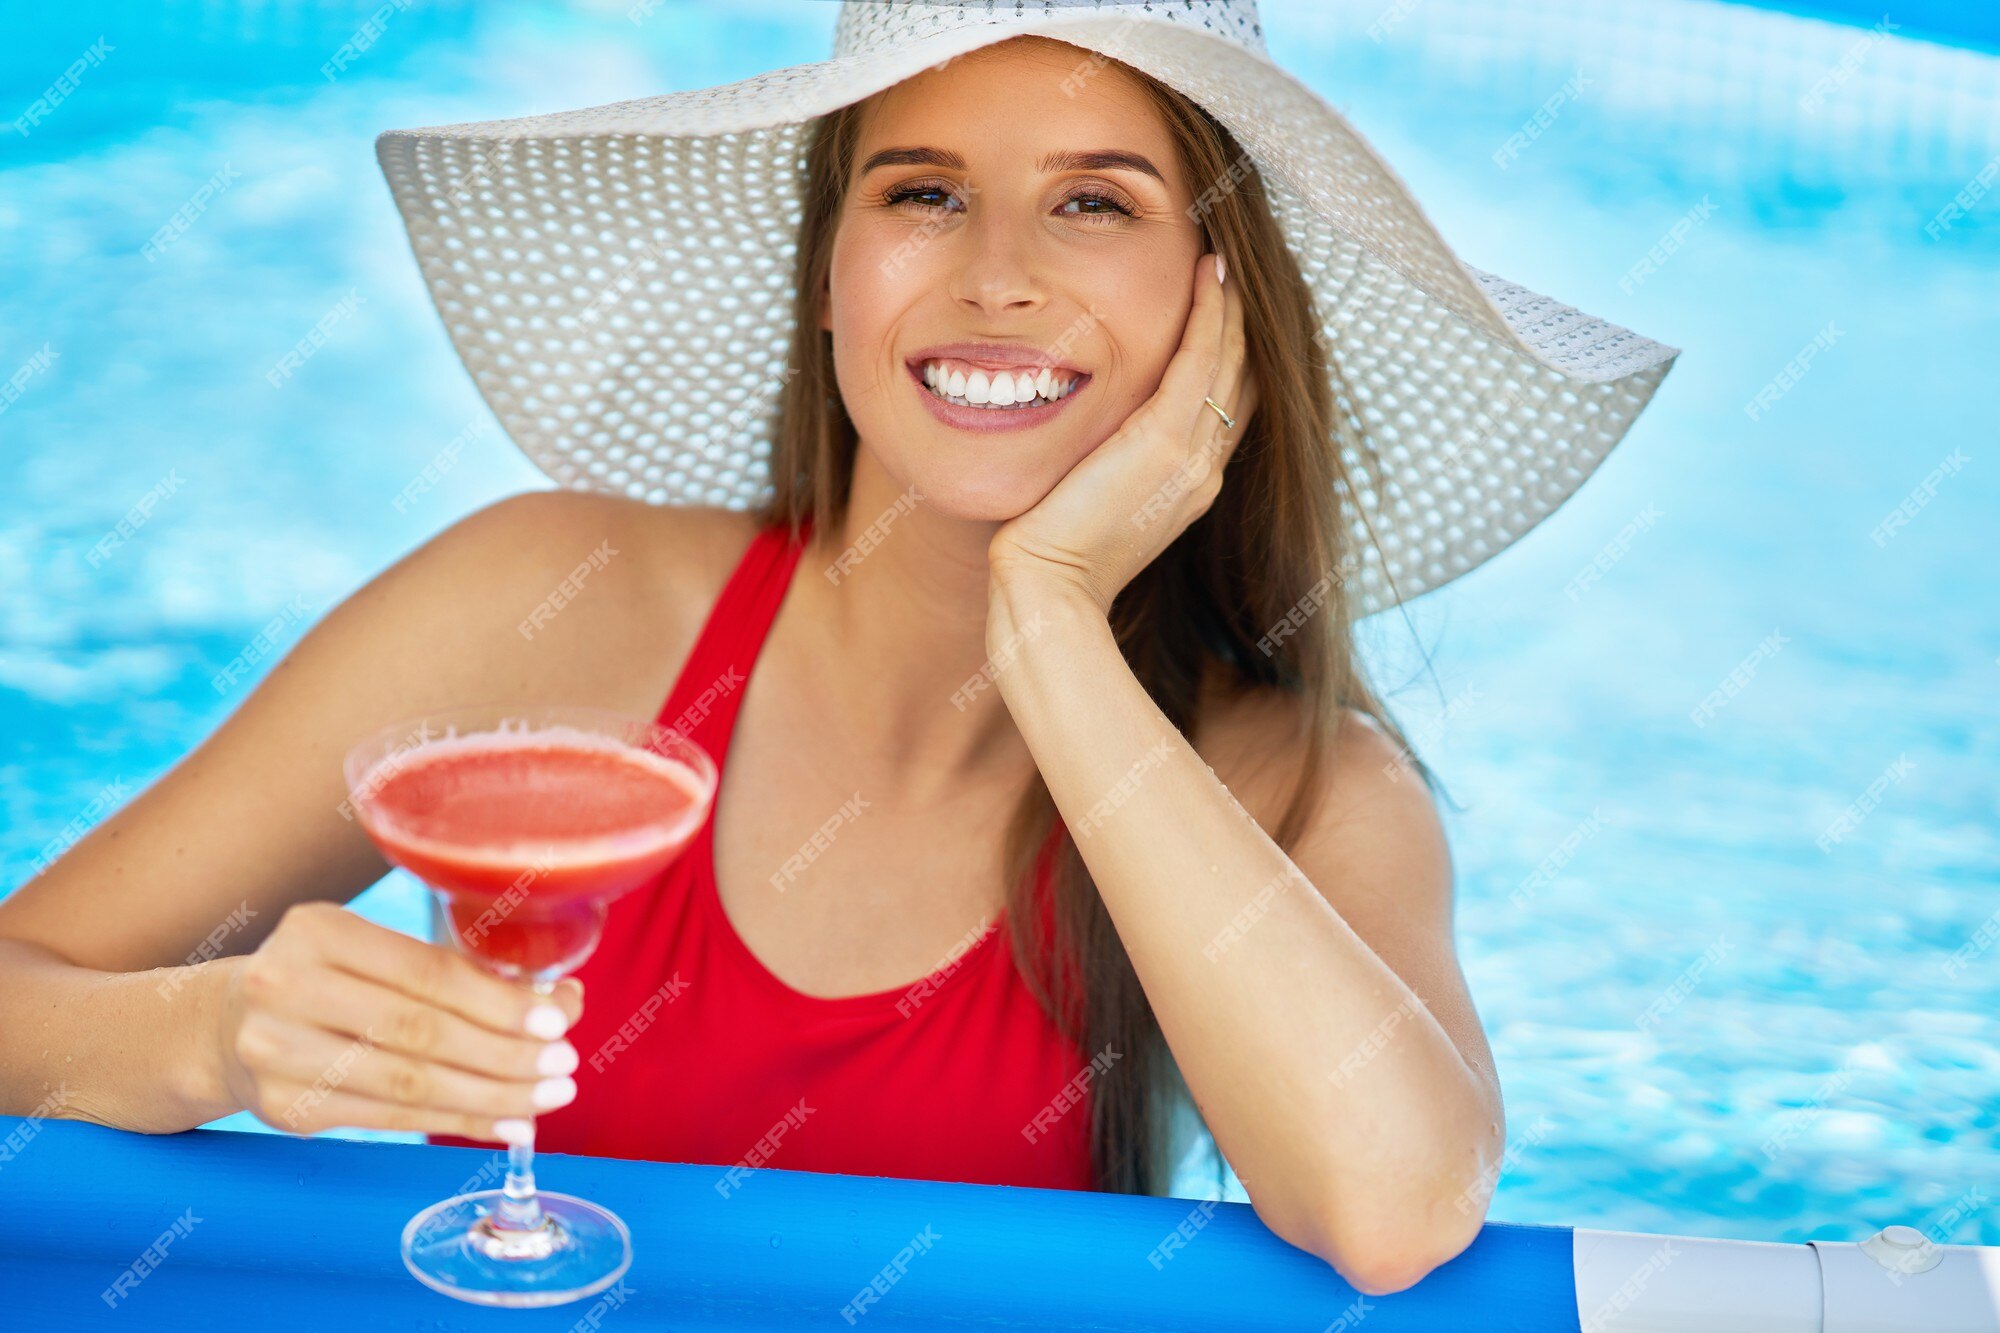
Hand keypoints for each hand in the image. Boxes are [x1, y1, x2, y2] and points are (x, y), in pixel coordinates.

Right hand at [215, 901, 584, 1144]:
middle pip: (420, 1032)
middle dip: (505, 1054)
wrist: (223, 1027)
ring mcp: (279, 1054)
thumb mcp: (371, 949)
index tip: (558, 1018)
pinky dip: (458, 1121)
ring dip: (491, 1095)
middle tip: (564, 1065)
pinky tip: (505, 1121)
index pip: (426, 973)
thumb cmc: (325, 977)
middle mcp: (287, 989)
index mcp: (318, 931)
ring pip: (409, 1083)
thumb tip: (559, 999)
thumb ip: (454, 969)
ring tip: (546, 1098)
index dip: (498, 1002)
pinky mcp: (286, 1109)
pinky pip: (391, 1118)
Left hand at [988, 250, 1257, 614]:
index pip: (1228, 409)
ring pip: (1231, 361)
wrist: (1050, 590)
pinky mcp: (1164, 441)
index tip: (1229, 313)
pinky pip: (1201, 357)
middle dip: (1243, 324)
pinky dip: (1212, 311)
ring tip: (1227, 259)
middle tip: (1237, 270)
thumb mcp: (1094, 507)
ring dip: (1233, 305)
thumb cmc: (1053, 558)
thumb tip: (1092, 443)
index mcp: (1189, 487)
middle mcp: (1203, 470)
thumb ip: (1109, 470)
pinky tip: (1210, 272)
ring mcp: (1191, 455)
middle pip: (1242, 380)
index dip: (1235, 359)